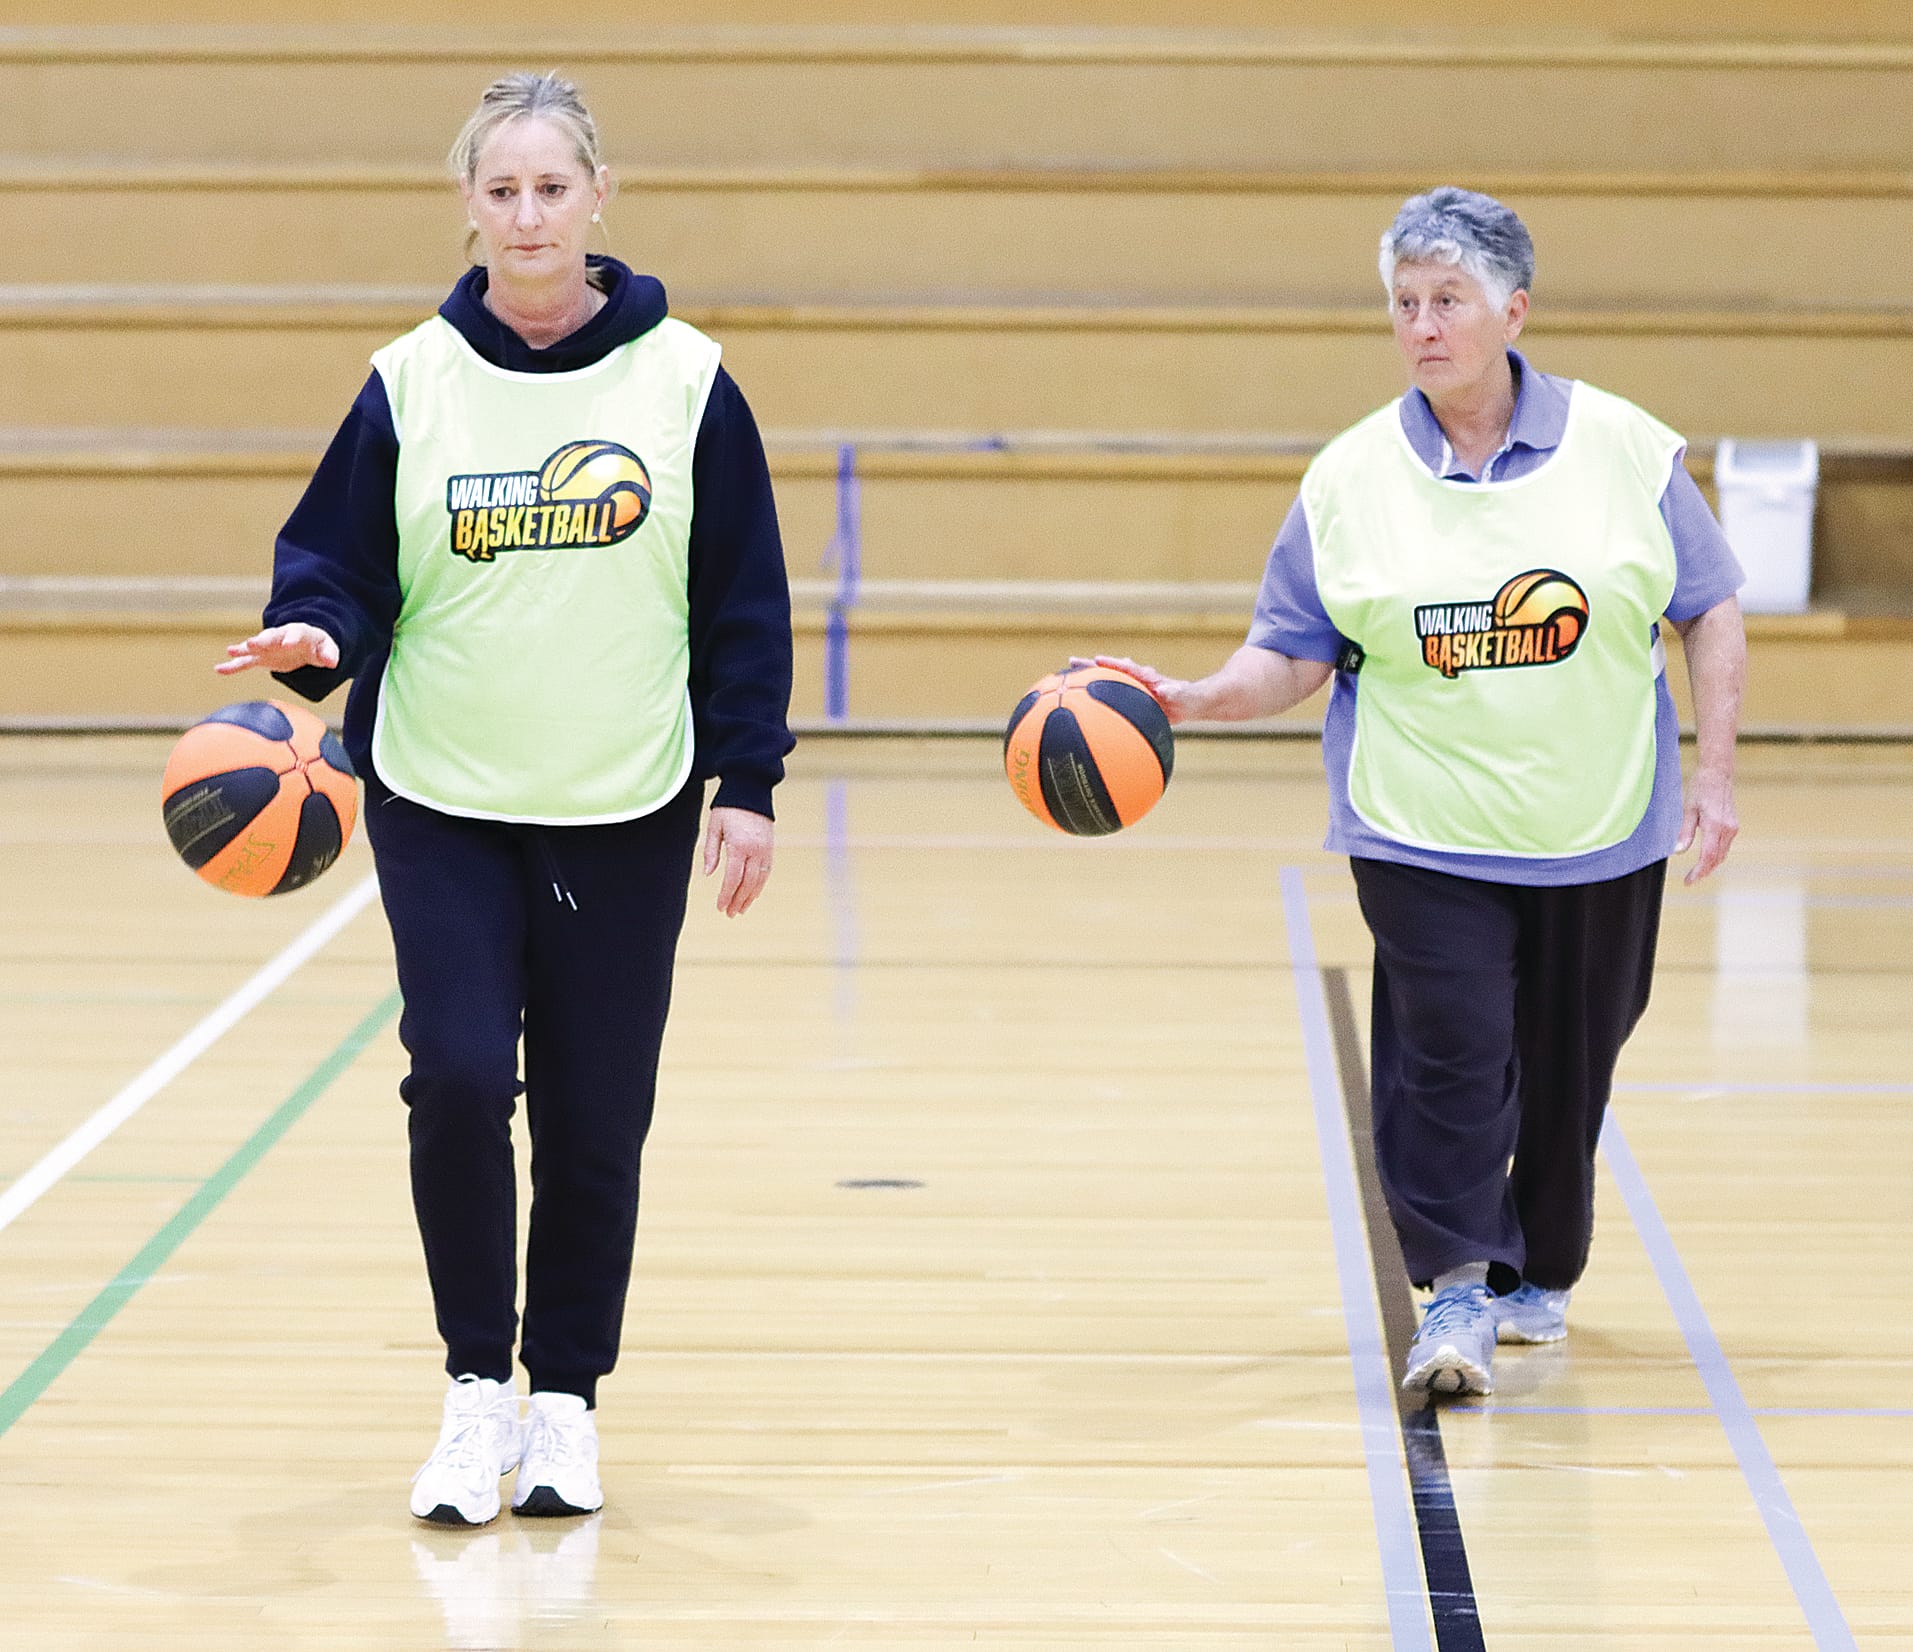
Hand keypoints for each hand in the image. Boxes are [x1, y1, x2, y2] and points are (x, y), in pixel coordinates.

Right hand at [216, 623, 339, 676]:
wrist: (303, 644)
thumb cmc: (316, 645)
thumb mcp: (327, 648)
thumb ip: (329, 654)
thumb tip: (332, 662)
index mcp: (298, 633)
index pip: (294, 634)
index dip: (291, 639)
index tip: (288, 644)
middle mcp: (279, 637)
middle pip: (270, 637)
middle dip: (262, 640)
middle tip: (253, 643)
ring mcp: (268, 647)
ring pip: (254, 647)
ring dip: (244, 649)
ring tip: (231, 651)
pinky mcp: (261, 658)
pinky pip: (245, 662)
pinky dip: (233, 666)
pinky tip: (219, 669)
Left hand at [702, 805, 772, 916]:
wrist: (750, 789)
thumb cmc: (728, 808)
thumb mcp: (714, 827)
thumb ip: (711, 851)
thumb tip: (708, 874)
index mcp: (739, 846)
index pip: (733, 878)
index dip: (726, 895)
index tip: (720, 907)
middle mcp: (755, 850)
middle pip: (747, 883)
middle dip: (738, 901)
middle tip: (729, 913)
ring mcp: (766, 850)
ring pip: (759, 881)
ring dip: (749, 897)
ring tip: (740, 909)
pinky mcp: (770, 848)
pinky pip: (766, 872)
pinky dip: (759, 885)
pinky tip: (752, 894)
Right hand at [1068, 654, 1199, 724]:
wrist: (1188, 703)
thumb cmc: (1186, 698)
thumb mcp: (1181, 694)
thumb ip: (1173, 692)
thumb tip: (1164, 690)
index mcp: (1145, 676)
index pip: (1125, 666)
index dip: (1111, 663)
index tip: (1097, 660)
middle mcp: (1134, 678)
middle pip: (1108, 669)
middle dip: (1090, 665)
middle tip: (1070, 661)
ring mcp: (1130, 687)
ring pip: (1105, 681)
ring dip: (1088, 679)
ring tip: (1067, 678)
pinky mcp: (1129, 697)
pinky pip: (1109, 696)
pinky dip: (1094, 698)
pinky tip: (1080, 705)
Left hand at [1675, 767, 1737, 884]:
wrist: (1719, 773)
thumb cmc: (1701, 788)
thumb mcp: (1688, 809)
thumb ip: (1685, 832)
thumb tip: (1678, 851)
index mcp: (1715, 825)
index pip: (1708, 856)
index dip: (1699, 871)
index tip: (1689, 881)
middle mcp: (1727, 829)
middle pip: (1716, 859)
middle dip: (1704, 871)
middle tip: (1690, 880)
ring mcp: (1732, 828)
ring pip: (1722, 854)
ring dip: (1710, 865)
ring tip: (1696, 872)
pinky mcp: (1733, 826)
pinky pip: (1725, 846)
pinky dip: (1716, 855)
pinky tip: (1705, 858)